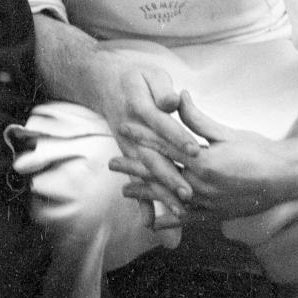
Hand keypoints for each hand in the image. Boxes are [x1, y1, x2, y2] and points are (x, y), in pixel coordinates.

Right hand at [88, 55, 203, 219]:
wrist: (103, 83)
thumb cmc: (136, 78)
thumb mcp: (149, 74)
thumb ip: (161, 87)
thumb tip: (172, 100)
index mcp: (139, 107)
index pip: (161, 123)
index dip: (177, 136)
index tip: (194, 151)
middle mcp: (131, 131)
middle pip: (152, 156)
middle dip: (170, 177)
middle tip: (189, 195)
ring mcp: (128, 146)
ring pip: (145, 174)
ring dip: (161, 194)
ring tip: (180, 213)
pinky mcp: (129, 156)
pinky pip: (135, 181)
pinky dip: (141, 202)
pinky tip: (150, 223)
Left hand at [116, 93, 297, 224]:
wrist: (286, 177)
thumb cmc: (258, 150)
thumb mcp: (226, 132)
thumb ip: (198, 119)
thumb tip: (179, 95)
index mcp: (203, 161)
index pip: (164, 147)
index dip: (142, 137)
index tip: (123, 128)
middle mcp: (202, 185)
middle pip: (159, 174)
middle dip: (133, 168)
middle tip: (111, 162)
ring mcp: (207, 203)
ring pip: (168, 198)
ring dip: (145, 193)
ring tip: (124, 190)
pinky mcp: (215, 215)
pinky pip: (187, 221)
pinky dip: (169, 222)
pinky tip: (153, 224)